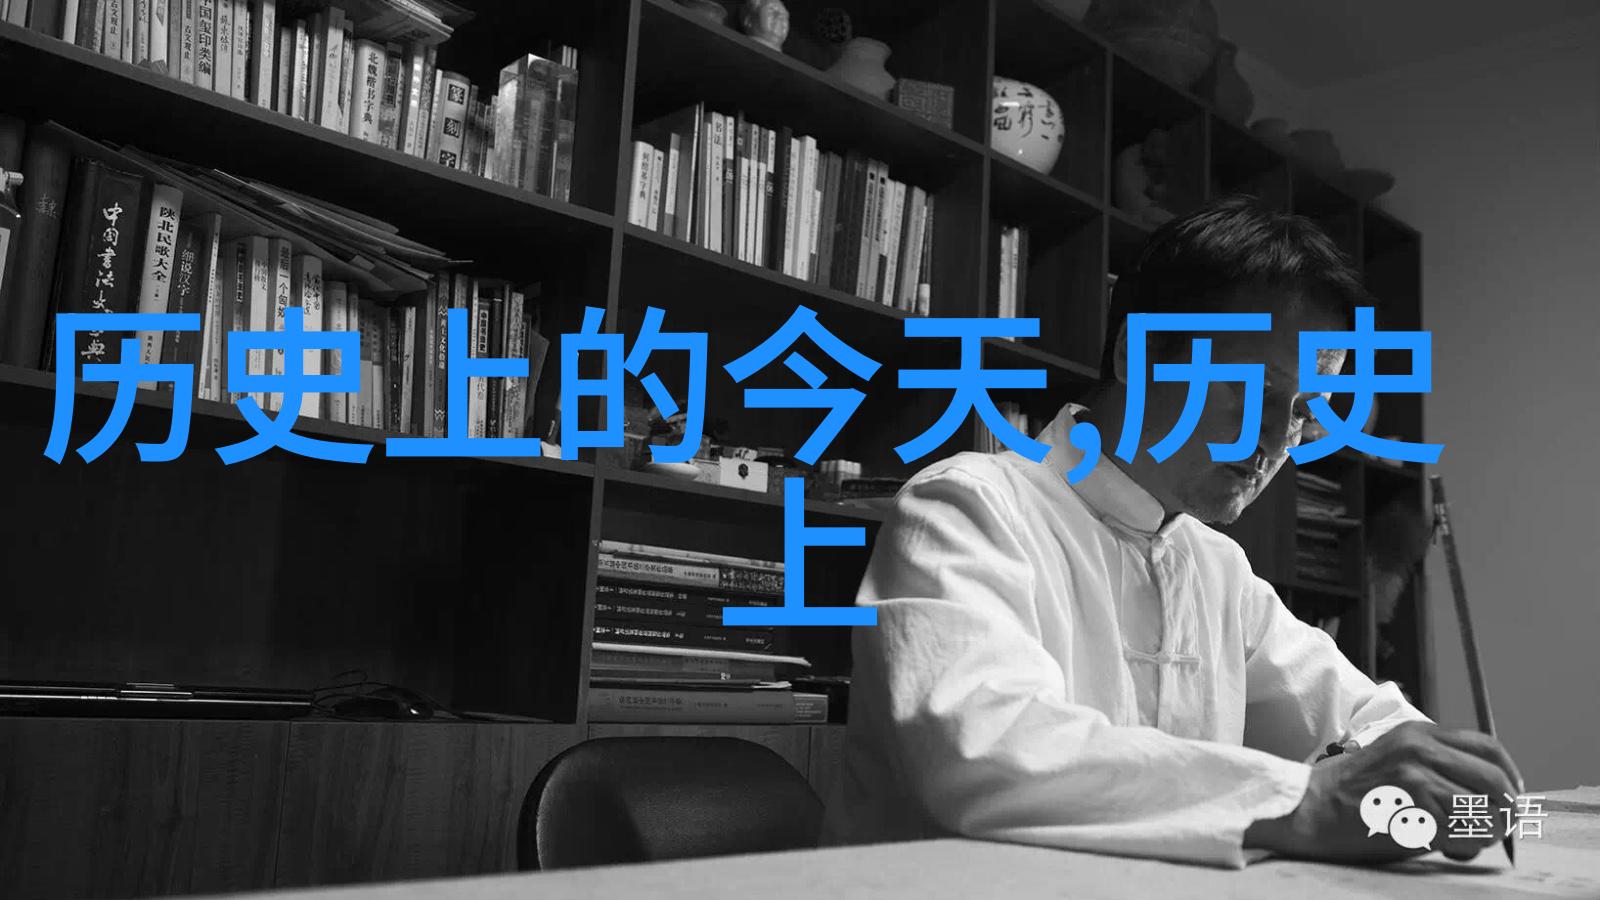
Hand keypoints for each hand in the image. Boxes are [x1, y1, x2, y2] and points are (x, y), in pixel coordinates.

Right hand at [1245, 722, 1523, 862]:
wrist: (1305, 809)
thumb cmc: (1348, 793)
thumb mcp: (1393, 759)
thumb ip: (1436, 766)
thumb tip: (1488, 797)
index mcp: (1418, 733)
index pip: (1489, 748)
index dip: (1510, 776)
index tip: (1510, 799)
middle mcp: (1421, 750)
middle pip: (1496, 782)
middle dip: (1505, 813)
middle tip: (1495, 831)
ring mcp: (1418, 779)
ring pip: (1487, 813)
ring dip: (1484, 835)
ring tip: (1461, 841)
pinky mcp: (1415, 811)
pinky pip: (1466, 837)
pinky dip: (1464, 849)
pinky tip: (1443, 848)